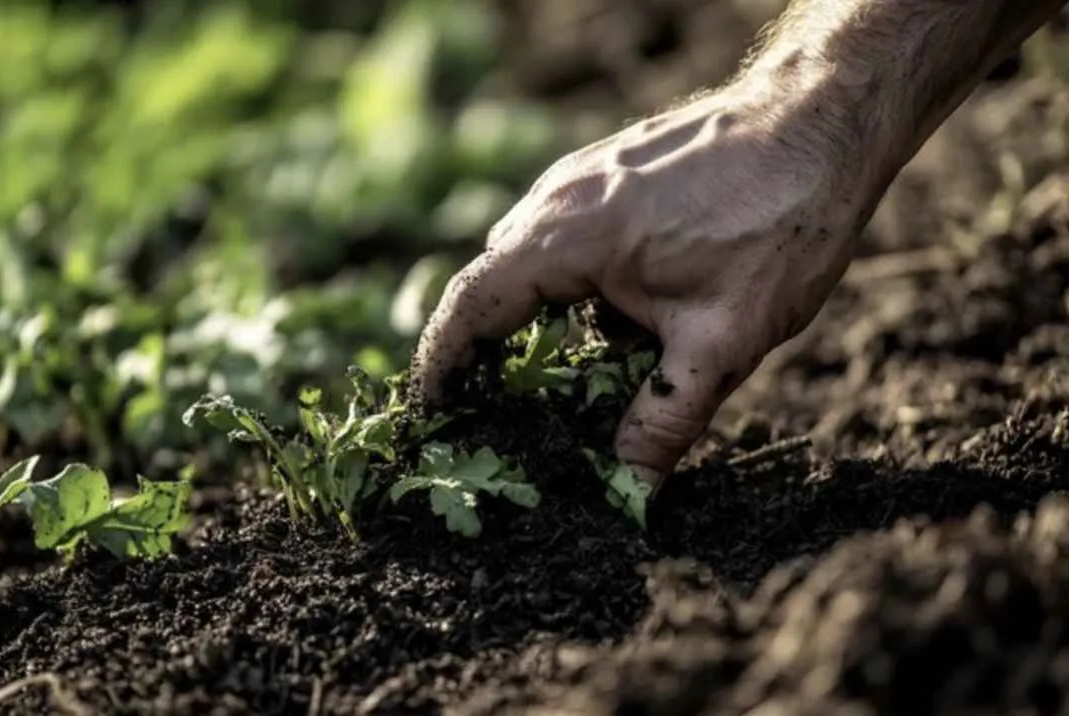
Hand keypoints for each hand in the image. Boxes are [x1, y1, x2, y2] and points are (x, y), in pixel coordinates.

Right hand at [410, 81, 873, 490]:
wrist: (824, 122)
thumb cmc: (777, 223)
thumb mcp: (722, 341)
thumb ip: (666, 421)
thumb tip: (629, 493)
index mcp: (566, 238)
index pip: (470, 306)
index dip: (439, 365)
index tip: (428, 412)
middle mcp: (557, 200)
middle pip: (491, 284)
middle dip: (485, 352)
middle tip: (491, 413)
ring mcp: (582, 179)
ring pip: (528, 259)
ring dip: (530, 318)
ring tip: (551, 379)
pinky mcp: (610, 173)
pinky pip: (563, 236)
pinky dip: (564, 286)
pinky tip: (611, 324)